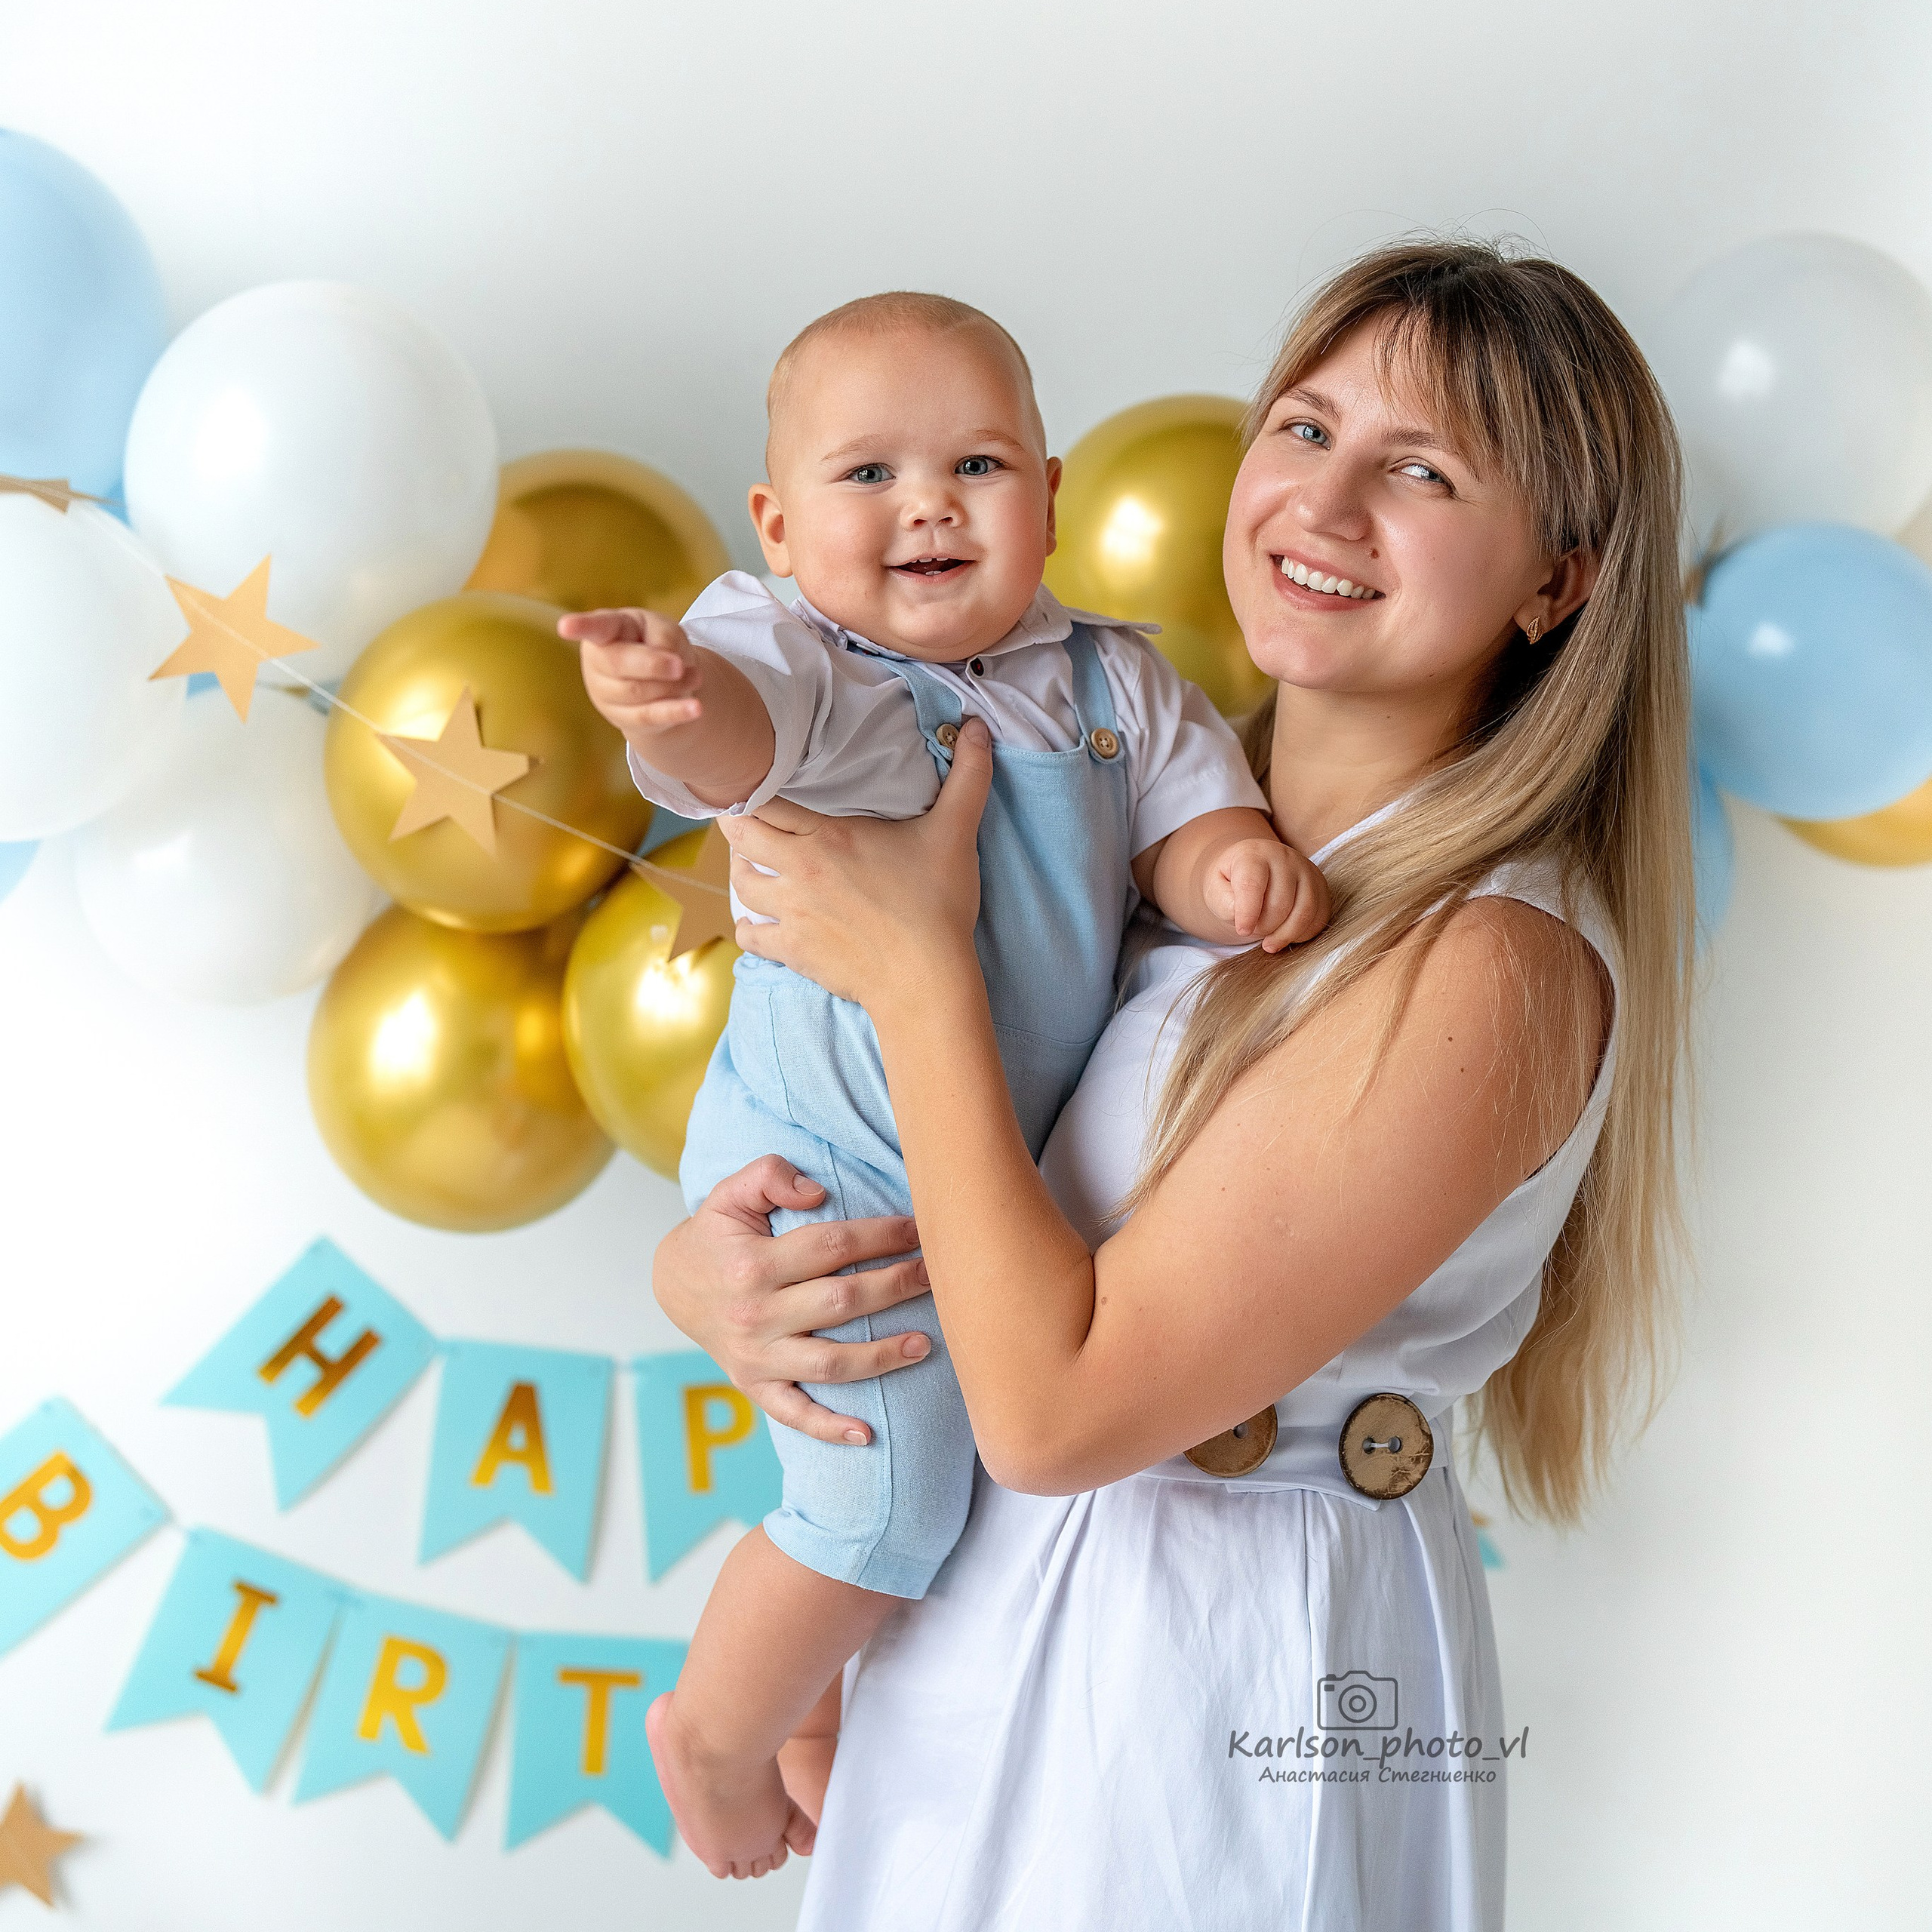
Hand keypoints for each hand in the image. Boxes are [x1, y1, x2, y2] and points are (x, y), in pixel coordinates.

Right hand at [562, 606, 704, 739]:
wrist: (663, 680)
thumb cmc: (657, 644)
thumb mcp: (666, 629)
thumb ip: (664, 638)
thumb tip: (667, 663)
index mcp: (607, 628)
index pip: (594, 626)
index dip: (579, 626)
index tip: (565, 627)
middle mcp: (598, 660)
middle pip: (620, 664)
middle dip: (654, 665)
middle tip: (680, 664)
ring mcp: (605, 692)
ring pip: (637, 693)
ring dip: (673, 686)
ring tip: (693, 677)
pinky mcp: (622, 718)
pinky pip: (649, 716)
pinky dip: (675, 711)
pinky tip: (695, 708)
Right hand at [652, 1155, 935, 1444]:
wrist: (674, 1285)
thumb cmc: (716, 1235)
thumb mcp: (730, 1192)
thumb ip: (770, 1175)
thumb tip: (817, 1192)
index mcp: (753, 1264)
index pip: (832, 1246)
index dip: (881, 1236)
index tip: (919, 1229)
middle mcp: (755, 1315)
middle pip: (841, 1302)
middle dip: (896, 1287)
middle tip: (938, 1276)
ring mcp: (756, 1357)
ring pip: (830, 1363)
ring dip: (882, 1357)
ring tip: (927, 1344)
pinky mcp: (754, 1386)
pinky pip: (795, 1414)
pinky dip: (829, 1428)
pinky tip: (867, 1434)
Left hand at [717, 715, 994, 1010]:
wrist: (925, 980)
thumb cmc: (937, 905)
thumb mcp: (955, 833)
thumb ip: (967, 777)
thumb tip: (977, 727)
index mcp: (828, 835)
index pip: (765, 800)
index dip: (751, 789)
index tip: (754, 783)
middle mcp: (800, 870)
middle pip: (740, 837)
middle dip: (738, 825)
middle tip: (749, 820)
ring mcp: (791, 913)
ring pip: (740, 884)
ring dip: (742, 871)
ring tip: (753, 864)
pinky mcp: (793, 951)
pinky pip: (749, 936)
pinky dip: (748, 927)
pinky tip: (758, 922)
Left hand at [1207, 836, 1330, 952]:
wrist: (1252, 868)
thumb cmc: (1230, 882)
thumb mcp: (1215, 888)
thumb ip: (1223, 902)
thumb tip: (1243, 916)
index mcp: (1254, 854)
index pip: (1252, 885)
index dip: (1247, 914)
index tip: (1242, 931)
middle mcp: (1285, 857)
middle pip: (1280, 904)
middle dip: (1264, 927)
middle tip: (1252, 931)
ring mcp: (1307, 871)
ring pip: (1304, 912)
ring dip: (1285, 935)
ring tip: (1268, 943)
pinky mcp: (1321, 887)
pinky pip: (1318, 918)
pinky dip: (1302, 934)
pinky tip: (1285, 935)